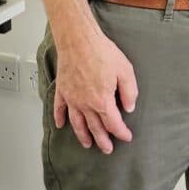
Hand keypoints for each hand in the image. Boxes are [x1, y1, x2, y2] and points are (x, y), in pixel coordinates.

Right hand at [51, 27, 137, 153]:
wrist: (79, 40)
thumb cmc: (102, 52)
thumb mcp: (125, 71)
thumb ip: (129, 92)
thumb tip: (129, 107)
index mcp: (102, 101)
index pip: (113, 123)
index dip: (121, 132)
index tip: (126, 137)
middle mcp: (85, 104)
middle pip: (95, 128)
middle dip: (103, 140)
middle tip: (107, 149)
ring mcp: (72, 98)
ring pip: (77, 123)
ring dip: (83, 135)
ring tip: (88, 144)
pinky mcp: (62, 91)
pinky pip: (59, 109)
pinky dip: (59, 118)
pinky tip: (60, 125)